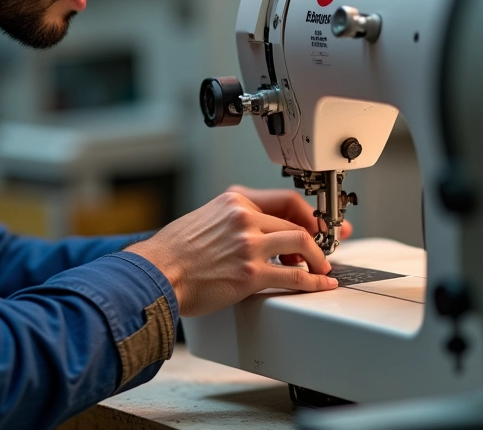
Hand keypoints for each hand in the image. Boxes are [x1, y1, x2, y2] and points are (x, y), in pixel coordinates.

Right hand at [125, 189, 338, 317]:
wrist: (158, 272)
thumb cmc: (175, 250)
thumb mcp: (206, 216)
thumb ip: (233, 218)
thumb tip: (257, 231)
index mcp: (234, 200)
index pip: (284, 199)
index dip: (308, 213)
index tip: (318, 223)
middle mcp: (244, 217)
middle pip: (296, 222)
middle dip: (318, 238)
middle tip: (325, 249)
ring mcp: (248, 244)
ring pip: (300, 243)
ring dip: (318, 258)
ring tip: (321, 268)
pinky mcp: (250, 272)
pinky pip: (294, 275)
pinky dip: (313, 280)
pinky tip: (320, 283)